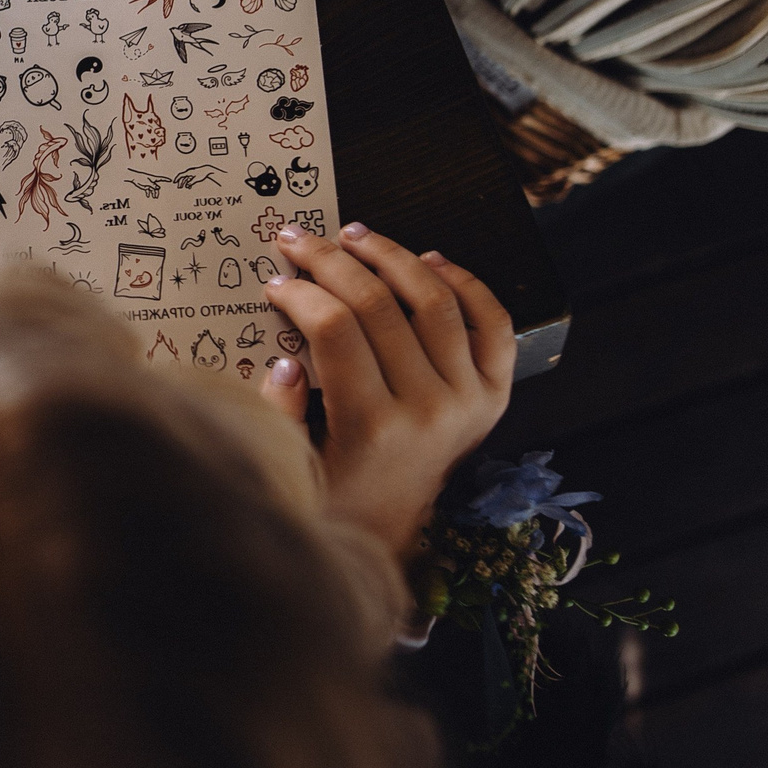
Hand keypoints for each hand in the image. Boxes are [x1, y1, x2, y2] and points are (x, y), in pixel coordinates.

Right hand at [255, 223, 512, 561]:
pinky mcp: (492, 395)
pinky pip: (491, 323)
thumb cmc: (331, 495)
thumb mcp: (288, 464)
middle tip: (299, 239)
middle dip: (331, 261)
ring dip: (393, 256)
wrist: (389, 531)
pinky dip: (465, 283)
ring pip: (435, 301)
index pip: (335, 329)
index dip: (300, 293)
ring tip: (355, 236)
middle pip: (379, 305)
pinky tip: (429, 260)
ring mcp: (468, 401)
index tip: (275, 281)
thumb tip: (287, 358)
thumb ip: (277, 412)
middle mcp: (428, 411)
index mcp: (372, 429)